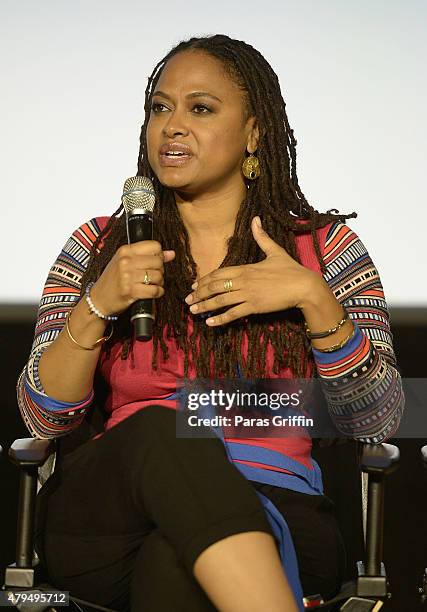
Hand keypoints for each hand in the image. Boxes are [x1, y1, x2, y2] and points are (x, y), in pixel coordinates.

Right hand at [90, 241, 175, 316]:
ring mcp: (127, 276)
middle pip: (158, 261)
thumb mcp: (126, 262)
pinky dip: (157, 293)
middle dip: (160, 270)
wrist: (98, 300)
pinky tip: (152, 292)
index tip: (154, 262)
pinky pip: (155, 290)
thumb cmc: (113, 281)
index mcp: (125, 251)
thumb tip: (171, 254)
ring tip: (152, 284)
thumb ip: (148, 256)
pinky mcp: (131, 291)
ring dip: (159, 283)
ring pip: (158, 276)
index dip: (159, 255)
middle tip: (153, 276)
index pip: (154, 246)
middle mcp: (126, 261)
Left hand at [184, 217, 319, 325]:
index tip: (195, 286)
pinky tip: (210, 322)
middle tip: (188, 300)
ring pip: (221, 301)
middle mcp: (244, 280)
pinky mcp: (255, 307)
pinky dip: (221, 319)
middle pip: (216, 286)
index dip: (205, 280)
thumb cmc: (291, 269)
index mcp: (246, 268)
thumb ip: (262, 237)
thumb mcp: (275, 251)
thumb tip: (256, 219)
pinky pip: (234, 314)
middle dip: (200, 294)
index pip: (219, 273)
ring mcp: (248, 294)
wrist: (304, 286)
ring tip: (193, 311)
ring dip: (205, 306)